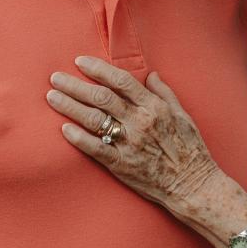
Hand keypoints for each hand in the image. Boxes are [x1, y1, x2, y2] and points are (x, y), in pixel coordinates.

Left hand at [47, 57, 218, 212]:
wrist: (194, 185)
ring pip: (94, 119)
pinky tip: (64, 129)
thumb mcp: (184, 115)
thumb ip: (165, 93)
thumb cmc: (191, 150)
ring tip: (52, 97)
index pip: (120, 81)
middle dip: (75, 85)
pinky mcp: (122, 164)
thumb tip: (151, 74)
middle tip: (55, 78)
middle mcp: (140, 122)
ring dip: (70, 106)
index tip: (80, 62)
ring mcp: (129, 143)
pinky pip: (96, 149)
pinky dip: (79, 138)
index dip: (98, 69)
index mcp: (154, 107)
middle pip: (101, 97)